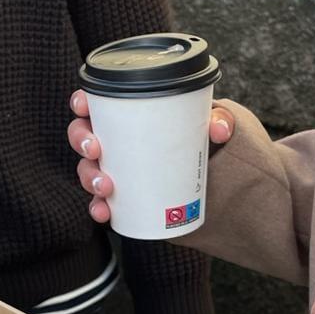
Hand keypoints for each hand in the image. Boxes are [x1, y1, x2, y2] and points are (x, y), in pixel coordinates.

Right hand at [68, 89, 234, 223]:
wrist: (233, 193)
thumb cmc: (221, 149)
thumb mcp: (224, 126)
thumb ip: (224, 119)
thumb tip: (218, 130)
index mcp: (138, 115)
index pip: (100, 101)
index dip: (83, 101)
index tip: (84, 107)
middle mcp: (124, 142)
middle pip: (85, 134)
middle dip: (81, 139)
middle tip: (96, 149)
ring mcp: (123, 171)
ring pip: (89, 169)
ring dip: (88, 176)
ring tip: (106, 186)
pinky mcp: (128, 198)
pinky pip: (102, 203)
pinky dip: (98, 208)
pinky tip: (105, 212)